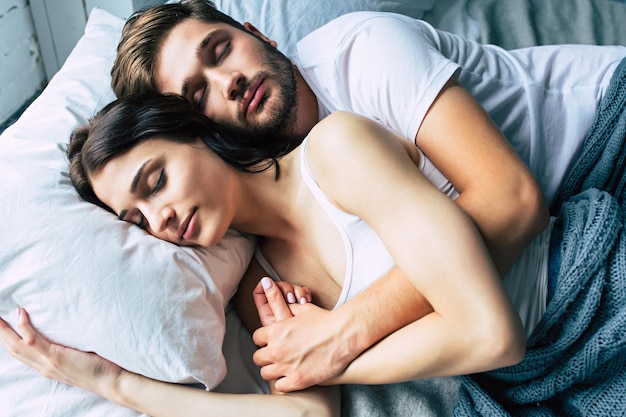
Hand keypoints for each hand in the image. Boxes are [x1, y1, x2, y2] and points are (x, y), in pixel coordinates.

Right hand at [0, 308, 122, 396]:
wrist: (112, 381)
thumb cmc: (100, 367)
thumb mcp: (78, 357)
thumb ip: (67, 349)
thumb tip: (68, 331)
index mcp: (46, 367)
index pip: (20, 353)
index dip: (8, 338)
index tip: (2, 325)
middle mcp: (43, 367)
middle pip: (12, 349)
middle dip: (0, 332)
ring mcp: (48, 363)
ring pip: (17, 345)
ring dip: (4, 329)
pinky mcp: (56, 358)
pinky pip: (33, 341)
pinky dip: (25, 326)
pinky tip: (21, 313)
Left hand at [252, 279, 354, 391]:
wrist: (343, 335)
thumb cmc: (325, 320)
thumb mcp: (303, 309)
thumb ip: (287, 308)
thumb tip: (281, 301)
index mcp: (275, 331)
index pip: (256, 338)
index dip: (265, 340)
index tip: (272, 342)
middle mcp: (276, 350)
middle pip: (257, 357)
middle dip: (266, 355)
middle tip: (278, 355)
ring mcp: (286, 367)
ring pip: (265, 373)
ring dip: (273, 370)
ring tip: (283, 367)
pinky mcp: (297, 381)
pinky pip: (279, 387)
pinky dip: (284, 382)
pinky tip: (291, 376)